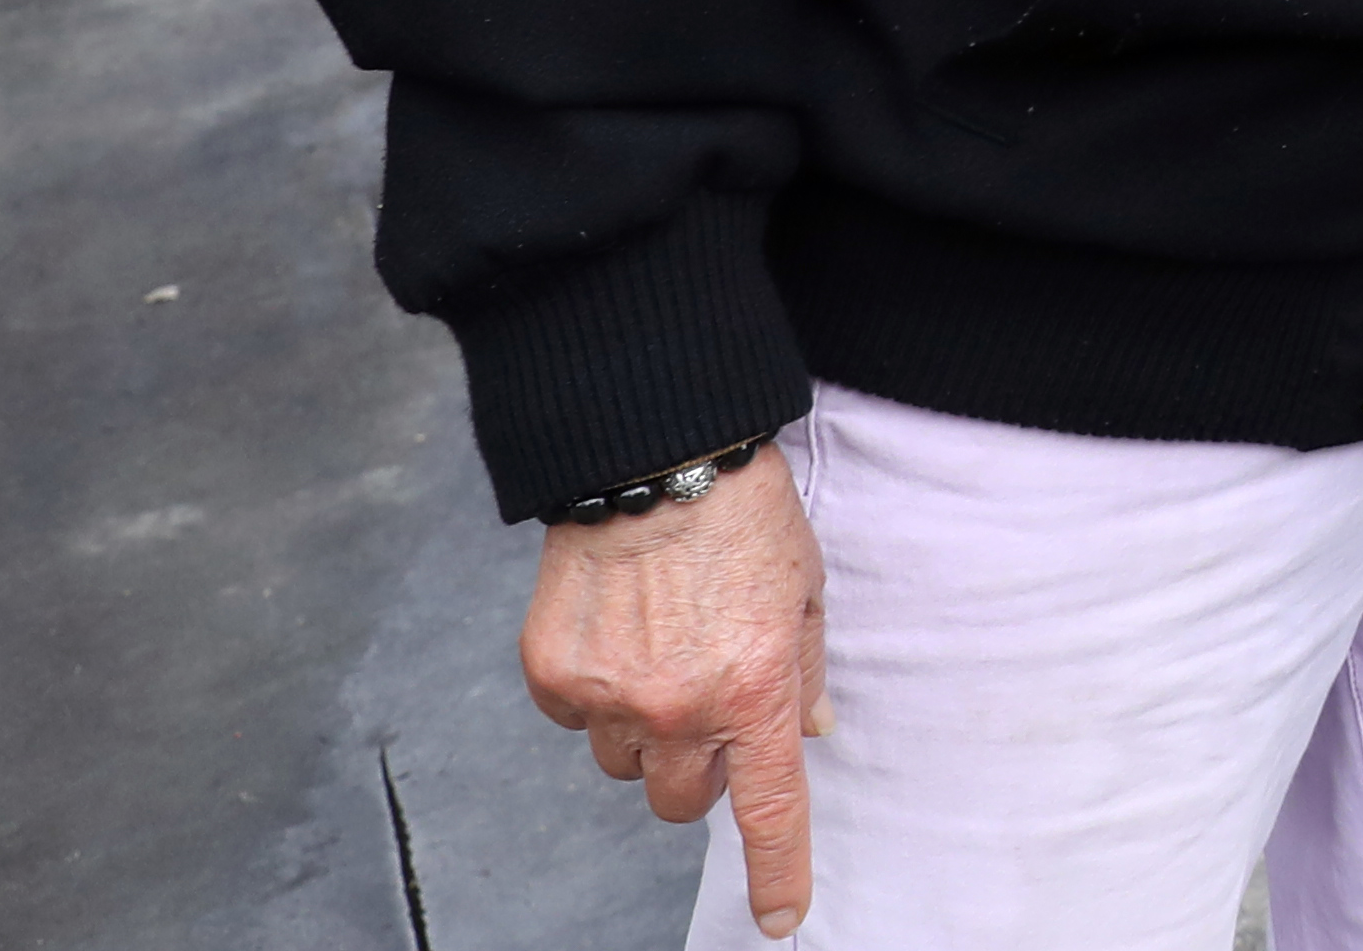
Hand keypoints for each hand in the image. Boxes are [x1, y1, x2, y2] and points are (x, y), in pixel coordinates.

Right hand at [525, 447, 825, 933]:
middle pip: (681, 803)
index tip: (780, 919)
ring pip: (625, 765)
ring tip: (662, 653)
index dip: (776, 872)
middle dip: (698, 772)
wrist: (653, 458)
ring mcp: (609, 695)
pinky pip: (577, 722)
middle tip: (709, 711)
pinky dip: (597, 695)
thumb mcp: (805, 590)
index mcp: (754, 690)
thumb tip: (809, 733)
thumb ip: (803, 670)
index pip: (768, 809)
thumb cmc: (744, 517)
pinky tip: (618, 636)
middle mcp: (679, 706)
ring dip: (646, 731)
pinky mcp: (552, 675)